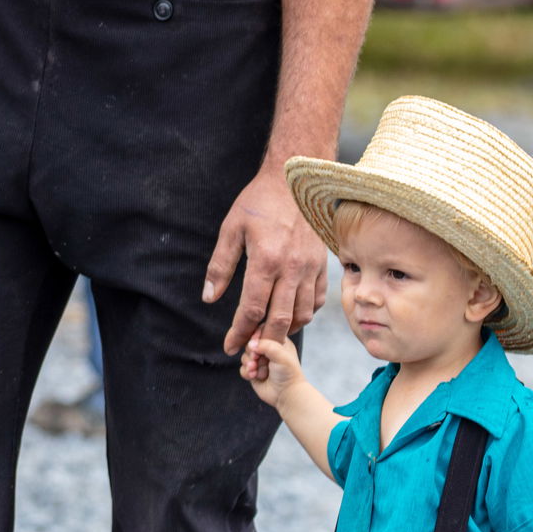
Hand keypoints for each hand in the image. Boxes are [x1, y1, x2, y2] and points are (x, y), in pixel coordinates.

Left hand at [204, 165, 327, 355]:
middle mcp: (292, 268)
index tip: (230, 346)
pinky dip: (304, 313)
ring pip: (302, 314)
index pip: (252, 309)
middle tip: (249, 352)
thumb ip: (220, 266)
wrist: (294, 179)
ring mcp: (310, 267)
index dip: (239, 332)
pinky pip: (317, 300)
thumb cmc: (259, 202)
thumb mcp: (231, 229)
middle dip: (262, 341)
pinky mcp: (322, 264)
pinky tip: (290, 314)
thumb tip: (210, 298)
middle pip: (279, 319)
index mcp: (266, 260)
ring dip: (284, 329)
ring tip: (267, 334)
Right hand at [239, 331, 304, 406]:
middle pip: (250, 344)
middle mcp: (268, 350)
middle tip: (256, 359)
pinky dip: (247, 373)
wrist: (287, 394)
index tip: (255, 344)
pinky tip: (255, 376)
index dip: (255, 337)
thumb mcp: (280, 354)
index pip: (262, 331)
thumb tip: (250, 344)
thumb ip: (266, 345)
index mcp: (278, 341)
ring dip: (249, 364)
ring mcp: (260, 362)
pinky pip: (243, 369)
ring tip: (256, 370)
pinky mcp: (254, 373)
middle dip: (251, 353)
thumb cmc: (288, 374)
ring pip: (245, 357)